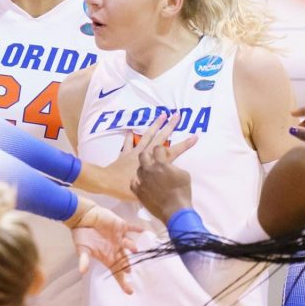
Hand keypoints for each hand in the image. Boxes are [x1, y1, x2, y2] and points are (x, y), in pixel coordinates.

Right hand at [66, 200, 140, 294]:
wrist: (82, 217)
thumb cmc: (81, 234)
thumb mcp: (82, 249)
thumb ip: (84, 260)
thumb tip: (82, 271)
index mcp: (107, 256)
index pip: (117, 272)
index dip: (123, 282)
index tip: (130, 292)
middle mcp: (115, 248)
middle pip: (125, 261)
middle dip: (128, 266)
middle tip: (131, 272)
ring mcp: (119, 237)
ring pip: (129, 244)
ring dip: (132, 246)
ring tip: (135, 249)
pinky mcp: (120, 226)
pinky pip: (131, 228)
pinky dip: (136, 228)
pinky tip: (143, 230)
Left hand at [79, 112, 196, 199]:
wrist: (109, 184)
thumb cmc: (132, 189)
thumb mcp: (155, 188)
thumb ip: (162, 179)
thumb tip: (170, 174)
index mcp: (157, 163)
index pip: (175, 151)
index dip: (185, 144)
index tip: (195, 136)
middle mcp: (147, 155)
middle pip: (161, 138)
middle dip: (170, 126)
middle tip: (176, 115)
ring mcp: (135, 153)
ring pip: (147, 136)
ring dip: (154, 125)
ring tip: (161, 115)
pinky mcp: (124, 155)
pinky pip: (127, 144)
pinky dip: (129, 137)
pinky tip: (130, 130)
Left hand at [133, 143, 192, 224]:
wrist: (175, 211)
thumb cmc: (182, 192)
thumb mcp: (184, 175)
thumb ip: (174, 167)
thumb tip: (169, 166)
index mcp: (161, 164)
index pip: (157, 149)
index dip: (161, 149)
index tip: (163, 153)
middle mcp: (149, 170)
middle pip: (143, 155)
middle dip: (148, 155)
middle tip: (153, 159)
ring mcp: (142, 181)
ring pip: (138, 169)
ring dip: (144, 169)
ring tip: (149, 173)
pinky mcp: (138, 192)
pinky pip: (133, 183)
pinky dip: (137, 182)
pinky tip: (140, 182)